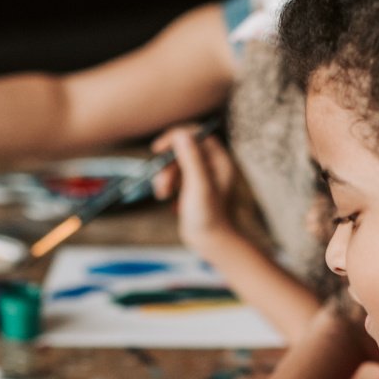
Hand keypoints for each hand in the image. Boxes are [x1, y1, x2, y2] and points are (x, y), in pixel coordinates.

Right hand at [151, 123, 238, 249]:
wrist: (212, 243)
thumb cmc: (210, 216)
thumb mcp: (199, 186)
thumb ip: (191, 159)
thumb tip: (181, 134)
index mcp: (219, 161)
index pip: (197, 136)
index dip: (177, 137)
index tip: (159, 149)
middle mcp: (213, 167)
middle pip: (183, 151)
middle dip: (168, 166)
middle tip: (161, 184)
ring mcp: (203, 178)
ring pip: (176, 166)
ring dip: (165, 178)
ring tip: (163, 195)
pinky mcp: (193, 190)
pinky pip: (175, 180)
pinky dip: (168, 187)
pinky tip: (171, 204)